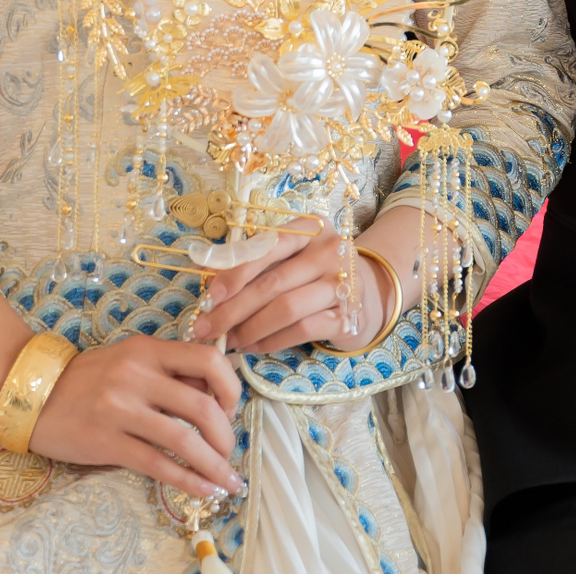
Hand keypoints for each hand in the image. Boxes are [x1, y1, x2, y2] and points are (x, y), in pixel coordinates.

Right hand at [29, 333, 241, 501]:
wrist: (37, 394)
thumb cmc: (90, 378)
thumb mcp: (131, 359)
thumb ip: (168, 373)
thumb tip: (213, 399)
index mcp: (149, 350)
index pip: (207, 361)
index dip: (230, 388)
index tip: (232, 410)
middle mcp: (138, 376)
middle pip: (201, 406)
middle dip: (226, 436)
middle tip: (230, 452)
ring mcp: (121, 410)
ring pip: (184, 440)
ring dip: (213, 464)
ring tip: (227, 480)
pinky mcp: (107, 443)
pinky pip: (157, 464)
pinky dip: (186, 480)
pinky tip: (202, 489)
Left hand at [194, 218, 397, 355]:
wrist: (367, 292)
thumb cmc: (316, 272)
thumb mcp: (292, 256)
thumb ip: (257, 261)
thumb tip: (207, 277)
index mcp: (310, 227)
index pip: (267, 247)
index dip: (235, 272)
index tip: (208, 297)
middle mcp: (329, 250)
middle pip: (273, 282)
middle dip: (233, 309)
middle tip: (208, 329)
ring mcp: (341, 282)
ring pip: (286, 308)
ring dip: (251, 328)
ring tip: (230, 341)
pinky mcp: (347, 314)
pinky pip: (301, 330)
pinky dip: (272, 341)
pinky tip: (254, 347)